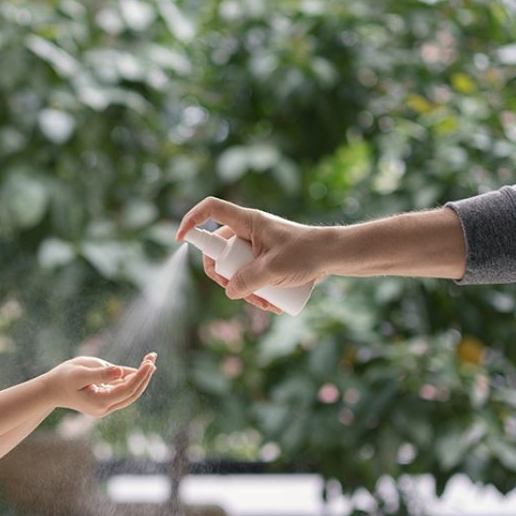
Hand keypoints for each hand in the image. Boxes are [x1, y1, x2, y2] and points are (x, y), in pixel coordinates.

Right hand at [45, 352, 156, 416]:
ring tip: (150, 360)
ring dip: (140, 377)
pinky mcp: (104, 400)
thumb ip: (101, 373)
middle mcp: (105, 408)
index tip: (149, 362)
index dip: (140, 375)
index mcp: (99, 402)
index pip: (126, 389)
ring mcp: (105, 406)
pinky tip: (140, 367)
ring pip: (129, 393)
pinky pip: (122, 390)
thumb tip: (121, 372)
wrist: (51, 390)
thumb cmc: (63, 378)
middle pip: (132, 393)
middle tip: (152, 358)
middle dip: (144, 376)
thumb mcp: (80, 372)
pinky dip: (131, 378)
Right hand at [176, 197, 325, 311]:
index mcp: (247, 221)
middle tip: (238, 292)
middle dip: (225, 277)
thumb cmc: (308, 253)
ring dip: (244, 290)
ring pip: (235, 268)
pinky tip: (271, 306)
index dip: (191, 219)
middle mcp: (247, 230)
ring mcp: (255, 246)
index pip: (211, 210)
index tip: (180, 238)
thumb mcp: (274, 269)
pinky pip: (249, 275)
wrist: (335, 256)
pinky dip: (255, 291)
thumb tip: (229, 291)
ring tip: (266, 306)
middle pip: (219, 251)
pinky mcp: (265, 259)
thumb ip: (248, 280)